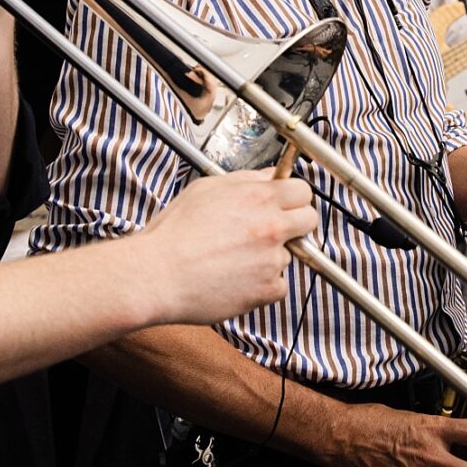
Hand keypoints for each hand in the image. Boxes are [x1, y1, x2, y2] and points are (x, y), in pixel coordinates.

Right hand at [136, 173, 315, 327]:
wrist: (157, 275)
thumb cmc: (173, 234)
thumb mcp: (206, 190)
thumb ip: (245, 181)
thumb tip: (269, 176)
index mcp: (257, 198)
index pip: (303, 191)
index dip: (294, 198)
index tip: (286, 206)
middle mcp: (271, 226)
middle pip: (309, 220)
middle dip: (296, 224)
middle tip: (272, 231)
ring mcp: (272, 260)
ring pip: (289, 255)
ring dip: (270, 257)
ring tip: (235, 260)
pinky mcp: (268, 289)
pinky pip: (278, 285)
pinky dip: (263, 286)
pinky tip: (236, 280)